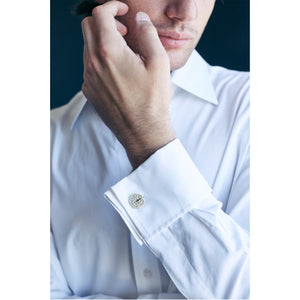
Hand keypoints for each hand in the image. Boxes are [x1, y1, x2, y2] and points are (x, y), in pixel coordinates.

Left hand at [81, 1, 175, 168]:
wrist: (142, 131)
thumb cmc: (152, 100)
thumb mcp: (159, 63)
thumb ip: (148, 34)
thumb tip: (139, 19)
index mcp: (110, 51)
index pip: (100, 14)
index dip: (112, 6)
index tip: (123, 10)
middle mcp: (93, 63)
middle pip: (88, 27)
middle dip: (104, 21)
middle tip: (123, 31)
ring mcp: (88, 78)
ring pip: (87, 47)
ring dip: (102, 41)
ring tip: (123, 52)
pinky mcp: (89, 91)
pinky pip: (88, 66)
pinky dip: (99, 60)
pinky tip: (116, 70)